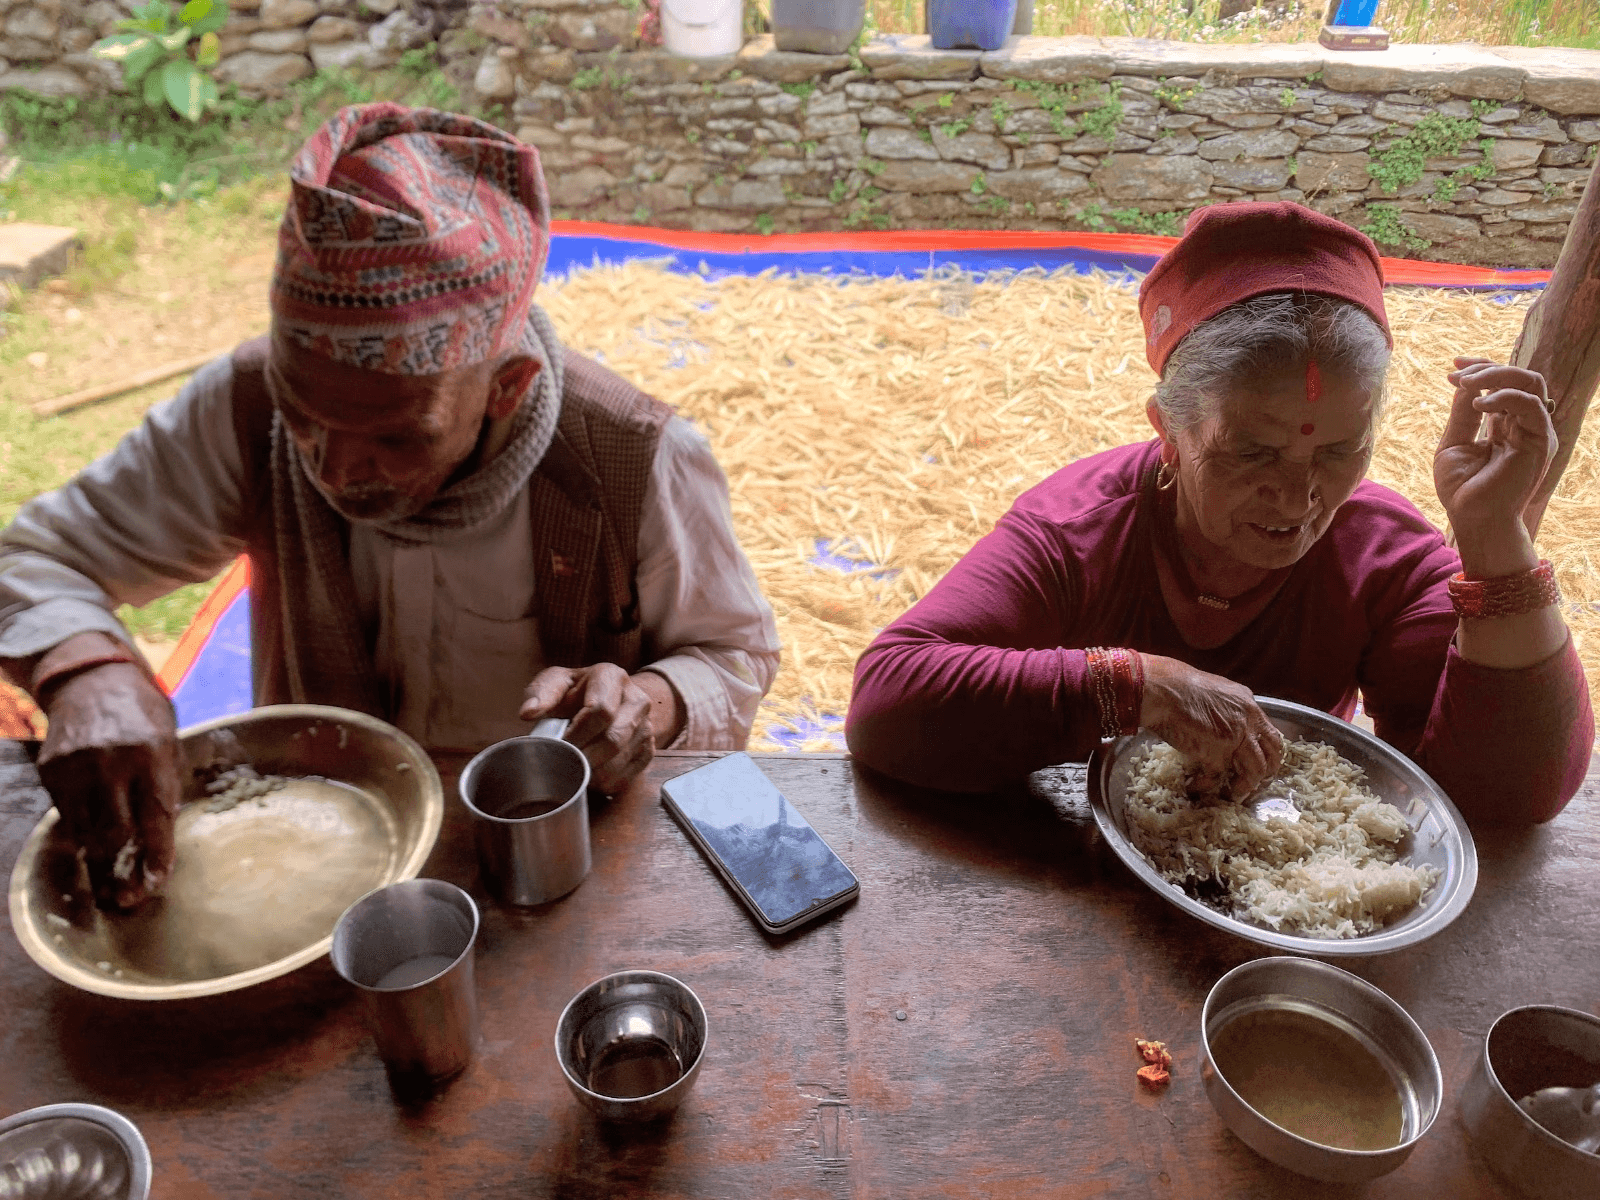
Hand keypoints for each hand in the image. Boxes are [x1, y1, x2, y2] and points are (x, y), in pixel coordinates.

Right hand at [36, 662, 180, 910]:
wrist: (92, 679)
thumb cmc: (142, 713)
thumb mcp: (169, 739)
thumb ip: (167, 782)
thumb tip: (162, 835)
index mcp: (151, 753)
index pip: (156, 817)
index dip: (157, 855)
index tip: (157, 883)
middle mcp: (112, 761)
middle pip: (116, 832)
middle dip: (123, 870)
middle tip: (129, 896)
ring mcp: (77, 766)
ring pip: (86, 831)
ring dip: (99, 861)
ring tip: (108, 882)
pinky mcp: (51, 769)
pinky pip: (67, 816)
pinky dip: (81, 834)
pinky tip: (91, 843)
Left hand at [519, 664, 657, 793]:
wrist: (608, 700)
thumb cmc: (577, 692)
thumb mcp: (556, 683)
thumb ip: (541, 694)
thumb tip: (528, 712)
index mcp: (613, 677)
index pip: (601, 710)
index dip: (576, 734)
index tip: (558, 744)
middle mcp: (637, 700)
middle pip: (613, 740)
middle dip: (583, 757)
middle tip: (562, 762)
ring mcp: (646, 727)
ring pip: (619, 762)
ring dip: (591, 772)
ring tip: (573, 767)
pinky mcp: (648, 750)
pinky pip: (626, 777)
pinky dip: (603, 782)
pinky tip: (590, 772)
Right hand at [1137, 654, 1283, 799]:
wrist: (1161, 690)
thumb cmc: (1175, 686)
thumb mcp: (1211, 691)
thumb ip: (1222, 708)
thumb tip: (1218, 724)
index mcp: (1247, 704)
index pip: (1268, 731)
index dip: (1265, 749)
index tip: (1259, 761)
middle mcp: (1248, 720)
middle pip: (1272, 752)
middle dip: (1267, 771)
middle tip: (1255, 783)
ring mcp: (1236, 738)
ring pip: (1255, 771)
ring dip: (1244, 787)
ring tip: (1232, 794)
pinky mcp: (1218, 754)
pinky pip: (1217, 778)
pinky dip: (1205, 785)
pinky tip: (1195, 786)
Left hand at [1435, 357, 1555, 568]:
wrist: (1472, 519)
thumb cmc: (1462, 489)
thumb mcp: (1454, 443)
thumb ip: (1461, 414)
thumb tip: (1464, 383)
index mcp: (1506, 425)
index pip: (1503, 384)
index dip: (1482, 369)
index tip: (1453, 366)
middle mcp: (1524, 425)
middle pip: (1520, 377)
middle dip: (1488, 368)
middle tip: (1458, 375)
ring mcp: (1535, 432)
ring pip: (1530, 383)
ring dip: (1497, 376)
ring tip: (1467, 385)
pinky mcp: (1540, 441)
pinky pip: (1531, 405)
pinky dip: (1504, 397)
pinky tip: (1477, 405)